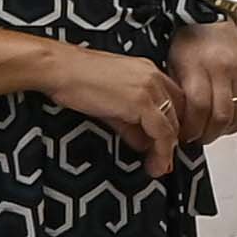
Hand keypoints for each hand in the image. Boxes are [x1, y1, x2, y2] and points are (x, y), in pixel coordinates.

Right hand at [40, 46, 192, 172]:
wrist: (59, 68)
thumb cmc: (76, 80)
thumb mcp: (110, 103)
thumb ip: (129, 123)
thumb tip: (142, 144)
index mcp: (148, 71)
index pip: (174, 100)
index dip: (173, 124)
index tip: (167, 143)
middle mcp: (154, 77)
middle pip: (178, 113)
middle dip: (173, 138)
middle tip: (165, 160)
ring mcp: (150, 88)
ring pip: (172, 125)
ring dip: (167, 150)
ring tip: (160, 167)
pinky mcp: (141, 101)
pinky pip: (161, 132)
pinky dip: (162, 151)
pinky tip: (155, 163)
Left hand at [168, 17, 236, 145]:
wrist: (209, 18)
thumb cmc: (186, 42)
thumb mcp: (172, 64)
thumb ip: (177, 93)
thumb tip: (178, 123)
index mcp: (197, 67)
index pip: (198, 107)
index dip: (191, 128)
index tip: (184, 136)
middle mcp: (222, 70)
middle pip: (219, 115)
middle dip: (207, 134)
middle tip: (197, 139)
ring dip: (223, 130)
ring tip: (211, 132)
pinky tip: (228, 124)